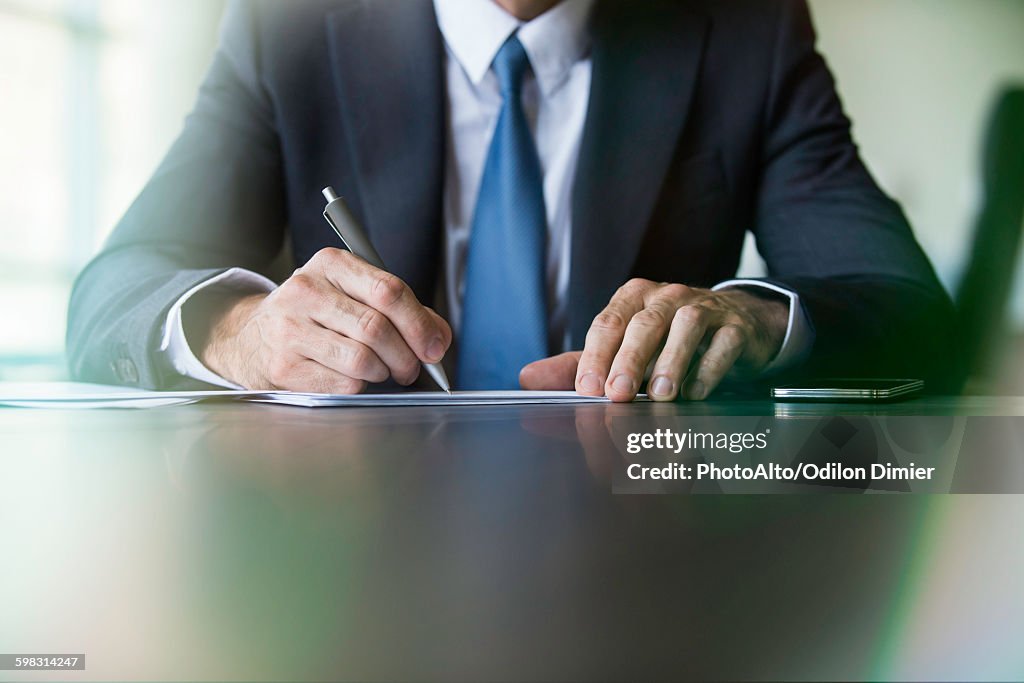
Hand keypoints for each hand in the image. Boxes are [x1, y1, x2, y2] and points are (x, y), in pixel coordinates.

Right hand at [197, 248, 451, 392]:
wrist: (252, 337)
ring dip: (383, 373)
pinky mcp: (284, 365)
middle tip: (411, 369)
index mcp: (331, 264)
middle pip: (377, 328)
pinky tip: (352, 378)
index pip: (388, 290)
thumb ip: (401, 310)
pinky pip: (344, 383)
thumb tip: (438, 338)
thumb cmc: (317, 315)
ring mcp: (290, 328)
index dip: (419, 323)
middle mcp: (306, 290)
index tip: (434, 346)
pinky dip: (360, 386)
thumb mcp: (353, 295)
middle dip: (406, 356)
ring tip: (381, 371)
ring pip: (362, 359)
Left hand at [520, 279, 787, 401]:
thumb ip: (577, 365)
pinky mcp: (736, 326)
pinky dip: (709, 368)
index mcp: (633, 298)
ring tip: (660, 395)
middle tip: (617, 394)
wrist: (738, 324)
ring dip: (671, 361)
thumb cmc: (670, 340)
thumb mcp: (623, 349)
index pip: (608, 323)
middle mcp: (667, 296)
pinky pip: (723, 342)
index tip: (587, 389)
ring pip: (686, 326)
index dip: (595, 356)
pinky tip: (695, 393)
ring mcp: (705, 307)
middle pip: (644, 322)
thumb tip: (527, 379)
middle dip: (628, 359)